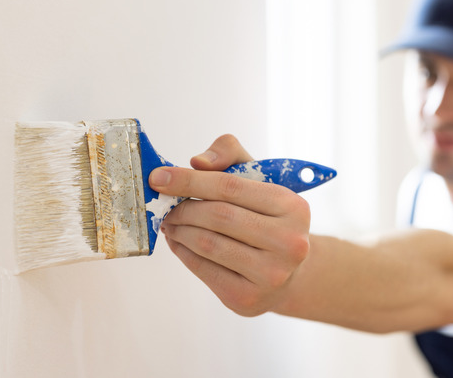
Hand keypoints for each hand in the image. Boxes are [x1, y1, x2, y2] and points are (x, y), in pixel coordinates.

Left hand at [148, 135, 310, 315]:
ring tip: (170, 221)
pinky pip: (203, 269)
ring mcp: (270, 274)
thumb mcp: (258, 179)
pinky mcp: (248, 298)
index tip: (158, 178)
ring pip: (208, 244)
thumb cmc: (267, 218)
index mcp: (294, 207)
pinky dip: (183, 252)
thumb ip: (230, 155)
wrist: (288, 273)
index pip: (231, 186)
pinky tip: (178, 241)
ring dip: (179, 230)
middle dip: (182, 207)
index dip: (190, 180)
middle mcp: (289, 243)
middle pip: (218, 216)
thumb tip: (197, 162)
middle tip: (163, 204)